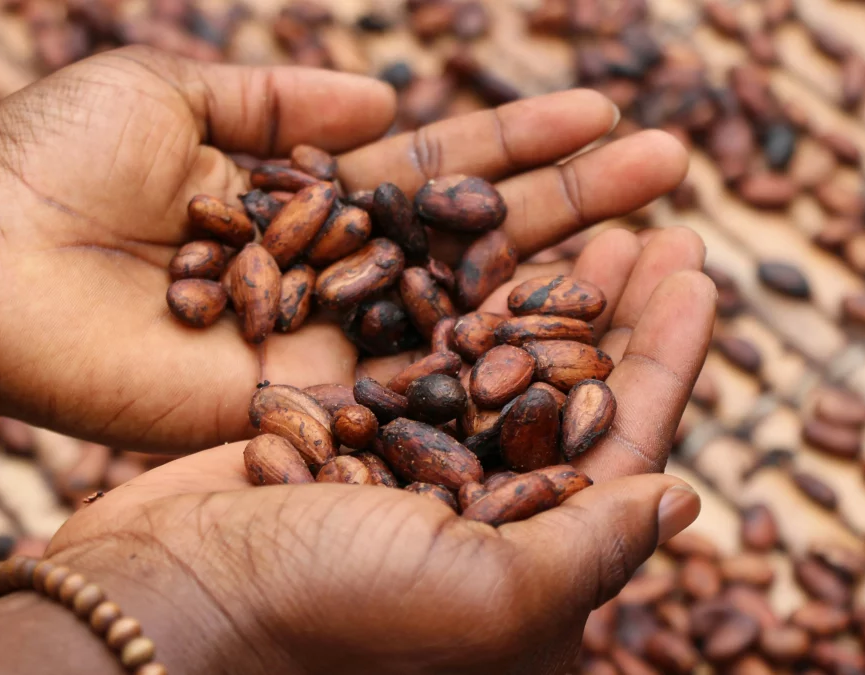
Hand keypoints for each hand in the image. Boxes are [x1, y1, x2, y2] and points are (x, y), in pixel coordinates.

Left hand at [0, 46, 689, 451]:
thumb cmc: (54, 162)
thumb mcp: (171, 90)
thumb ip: (281, 100)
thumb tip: (384, 100)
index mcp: (308, 196)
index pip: (438, 170)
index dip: (519, 142)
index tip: (603, 109)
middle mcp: (334, 273)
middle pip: (472, 241)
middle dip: (572, 201)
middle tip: (669, 163)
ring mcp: (326, 341)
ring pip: (462, 312)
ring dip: (558, 278)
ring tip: (658, 234)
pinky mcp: (299, 403)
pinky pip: (406, 384)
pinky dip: (487, 366)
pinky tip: (574, 339)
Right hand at [45, 228, 713, 672]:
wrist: (167, 596)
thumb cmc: (324, 613)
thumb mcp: (483, 597)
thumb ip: (589, 551)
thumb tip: (684, 498)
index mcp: (531, 578)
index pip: (626, 453)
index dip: (666, 360)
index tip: (697, 276)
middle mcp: (480, 529)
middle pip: (570, 400)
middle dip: (613, 317)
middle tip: (652, 233)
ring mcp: (413, 479)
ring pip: (502, 372)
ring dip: (543, 300)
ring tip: (583, 231)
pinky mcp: (352, 440)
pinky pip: (427, 364)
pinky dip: (461, 308)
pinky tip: (483, 256)